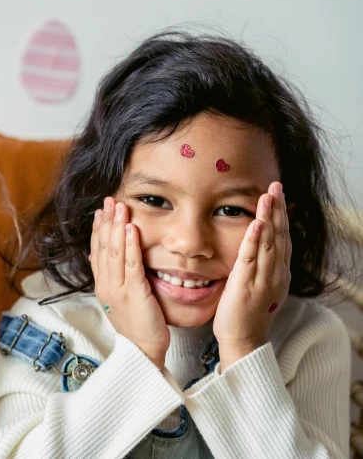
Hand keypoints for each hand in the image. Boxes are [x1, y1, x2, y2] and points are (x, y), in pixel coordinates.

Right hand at [91, 197, 169, 369]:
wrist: (143, 350)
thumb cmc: (137, 325)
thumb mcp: (119, 298)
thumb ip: (112, 277)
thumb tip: (102, 258)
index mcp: (102, 286)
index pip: (96, 251)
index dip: (98, 230)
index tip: (101, 211)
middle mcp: (106, 285)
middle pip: (103, 247)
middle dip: (106, 221)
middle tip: (109, 200)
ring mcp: (117, 289)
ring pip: (114, 252)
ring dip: (116, 227)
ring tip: (120, 207)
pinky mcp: (133, 293)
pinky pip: (130, 264)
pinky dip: (130, 245)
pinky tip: (131, 229)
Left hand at [214, 182, 290, 370]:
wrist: (243, 340)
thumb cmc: (246, 313)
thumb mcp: (258, 284)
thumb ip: (259, 264)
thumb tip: (258, 243)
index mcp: (278, 273)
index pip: (282, 238)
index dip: (281, 215)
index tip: (278, 195)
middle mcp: (276, 274)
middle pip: (280, 236)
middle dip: (278, 210)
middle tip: (276, 186)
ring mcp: (263, 280)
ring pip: (269, 243)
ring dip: (269, 218)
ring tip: (268, 196)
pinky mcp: (247, 286)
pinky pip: (252, 259)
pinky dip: (255, 240)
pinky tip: (257, 224)